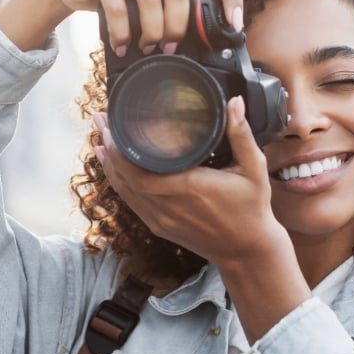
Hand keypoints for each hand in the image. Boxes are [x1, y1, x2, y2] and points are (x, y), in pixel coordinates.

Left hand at [94, 96, 312, 342]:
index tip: (112, 122)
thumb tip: (234, 102)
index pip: (140, 171)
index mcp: (189, 188)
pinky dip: (119, 184)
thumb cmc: (252, 209)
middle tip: (100, 120)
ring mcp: (162, 219)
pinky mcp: (160, 227)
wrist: (247, 251)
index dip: (120, 149)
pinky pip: (131, 203)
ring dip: (109, 165)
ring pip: (124, 191)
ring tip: (99, 138)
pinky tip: (111, 168)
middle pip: (125, 177)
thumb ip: (242, 135)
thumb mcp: (254, 169)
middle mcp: (170, 206)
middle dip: (109, 148)